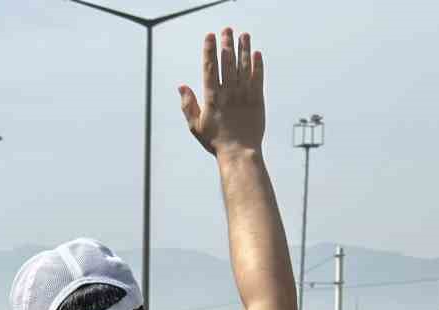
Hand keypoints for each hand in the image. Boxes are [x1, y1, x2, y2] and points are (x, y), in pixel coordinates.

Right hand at [179, 28, 264, 157]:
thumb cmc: (215, 141)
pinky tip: (256, 53)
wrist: (239, 152)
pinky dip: (257, 65)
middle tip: (227, 29)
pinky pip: (257, 78)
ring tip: (243, 35)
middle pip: (227, 62)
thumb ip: (188, 104)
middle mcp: (228, 93)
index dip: (209, 50)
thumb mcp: (195, 125)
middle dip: (226, 44)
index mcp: (212, 98)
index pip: (210, 68)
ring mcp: (244, 95)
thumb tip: (181, 86)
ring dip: (243, 49)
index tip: (209, 36)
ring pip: (243, 66)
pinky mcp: (257, 99)